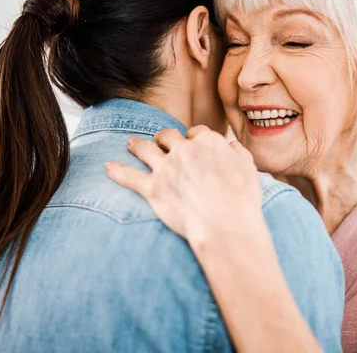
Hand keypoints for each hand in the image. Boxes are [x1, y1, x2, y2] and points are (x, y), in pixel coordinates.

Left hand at [106, 126, 263, 245]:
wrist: (225, 223)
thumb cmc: (242, 199)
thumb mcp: (249, 169)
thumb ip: (238, 153)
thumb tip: (230, 146)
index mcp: (208, 142)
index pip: (197, 133)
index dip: (194, 138)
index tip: (194, 145)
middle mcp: (184, 150)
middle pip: (168, 136)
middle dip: (164, 138)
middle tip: (162, 141)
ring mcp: (166, 168)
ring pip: (145, 149)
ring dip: (137, 144)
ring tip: (130, 143)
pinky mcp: (153, 189)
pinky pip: (129, 176)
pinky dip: (116, 171)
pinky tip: (107, 167)